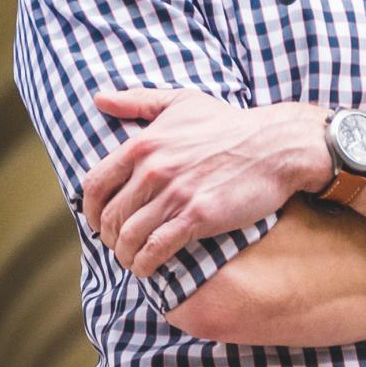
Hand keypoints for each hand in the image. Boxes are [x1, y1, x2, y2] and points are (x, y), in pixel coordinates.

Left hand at [82, 87, 328, 275]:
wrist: (274, 145)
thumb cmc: (228, 123)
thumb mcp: (181, 102)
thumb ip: (138, 100)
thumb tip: (99, 98)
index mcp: (144, 143)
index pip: (95, 185)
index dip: (91, 210)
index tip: (100, 222)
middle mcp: (154, 169)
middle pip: (111, 216)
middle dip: (110, 237)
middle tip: (119, 245)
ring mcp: (176, 193)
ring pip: (130, 237)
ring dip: (126, 255)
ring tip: (133, 259)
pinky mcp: (198, 215)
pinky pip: (157, 248)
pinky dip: (146, 263)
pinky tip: (149, 267)